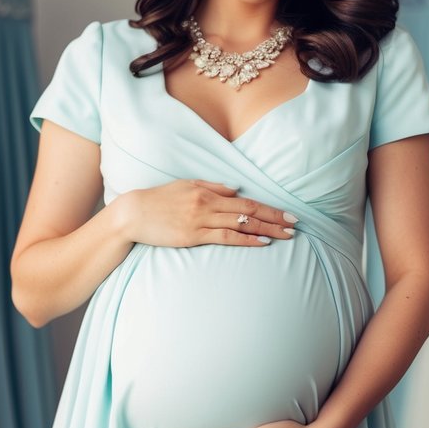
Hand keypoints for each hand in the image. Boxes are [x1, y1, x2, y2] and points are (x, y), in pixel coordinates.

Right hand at [117, 180, 296, 248]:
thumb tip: (236, 189)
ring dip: (266, 230)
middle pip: (250, 212)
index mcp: (208, 192)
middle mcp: (208, 204)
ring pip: (241, 225)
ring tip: (286, 236)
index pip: (247, 201)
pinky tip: (261, 242)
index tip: (288, 214)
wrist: (133, 214)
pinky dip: (245, 239)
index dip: (270, 208)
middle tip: (295, 225)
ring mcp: (201, 221)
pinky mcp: (192, 237)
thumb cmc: (158, 200)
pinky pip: (225, 238)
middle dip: (275, 218)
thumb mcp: (185, 185)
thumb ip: (212, 186)